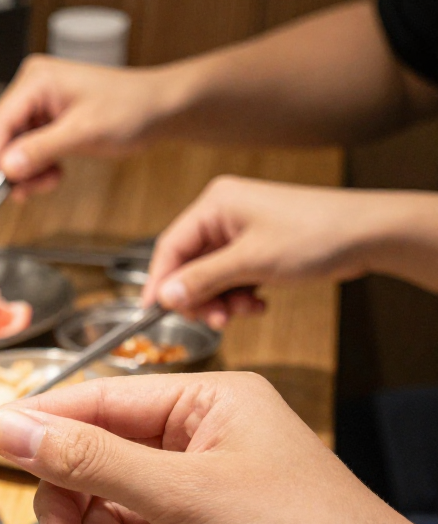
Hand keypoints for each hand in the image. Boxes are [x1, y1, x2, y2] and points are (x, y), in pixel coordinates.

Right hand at [0, 55, 181, 194]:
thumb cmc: (132, 108)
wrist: (161, 108)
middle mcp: (33, 86)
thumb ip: (41, 150)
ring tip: (52, 179)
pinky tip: (55, 171)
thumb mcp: (84, 132)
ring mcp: (40, 102)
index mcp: (37, 79)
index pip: (0, 122)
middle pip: (3, 135)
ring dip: (28, 169)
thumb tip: (6, 167)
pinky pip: (29, 148)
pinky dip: (38, 165)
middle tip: (28, 190)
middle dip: (14, 166)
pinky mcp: (48, 117)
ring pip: (14, 146)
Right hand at [143, 178, 437, 326]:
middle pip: (189, 264)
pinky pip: (232, 275)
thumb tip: (164, 296)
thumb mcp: (251, 262)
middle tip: (215, 320)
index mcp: (215, 204)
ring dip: (222, 299)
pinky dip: (239, 294)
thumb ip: (202, 280)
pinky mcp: (258, 245)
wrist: (371, 233)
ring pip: (211, 274)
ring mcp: (242, 229)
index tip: (153, 313)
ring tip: (243, 312)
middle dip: (200, 296)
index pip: (169, 246)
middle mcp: (224, 213)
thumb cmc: (316, 234)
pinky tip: (257, 303)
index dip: (159, 282)